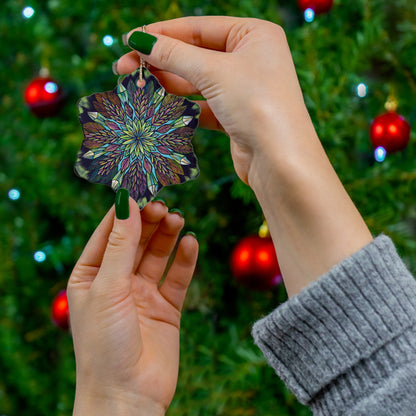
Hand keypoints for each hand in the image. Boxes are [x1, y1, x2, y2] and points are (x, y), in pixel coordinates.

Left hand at [67, 197, 197, 414]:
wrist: (128, 396)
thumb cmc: (104, 345)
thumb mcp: (108, 288)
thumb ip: (121, 245)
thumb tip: (126, 202)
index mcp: (91, 276)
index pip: (108, 233)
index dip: (124, 211)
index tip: (140, 187)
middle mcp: (117, 281)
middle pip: (136, 240)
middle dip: (149, 221)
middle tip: (163, 205)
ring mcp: (143, 294)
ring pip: (157, 255)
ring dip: (168, 236)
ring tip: (178, 219)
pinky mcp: (166, 307)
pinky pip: (177, 277)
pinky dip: (185, 259)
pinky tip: (191, 243)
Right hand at [116, 16, 307, 184]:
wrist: (280, 161)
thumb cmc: (257, 105)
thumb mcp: (213, 72)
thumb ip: (174, 54)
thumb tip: (139, 40)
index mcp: (254, 34)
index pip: (198, 28)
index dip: (162, 33)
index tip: (129, 40)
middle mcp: (251, 58)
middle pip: (195, 54)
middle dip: (159, 61)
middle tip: (122, 68)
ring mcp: (243, 88)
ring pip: (197, 81)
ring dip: (167, 83)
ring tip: (135, 86)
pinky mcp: (236, 115)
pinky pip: (203, 105)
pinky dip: (182, 106)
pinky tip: (158, 107)